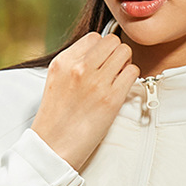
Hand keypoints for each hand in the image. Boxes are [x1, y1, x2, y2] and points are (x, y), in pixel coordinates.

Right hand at [30, 32, 139, 170]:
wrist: (53, 147)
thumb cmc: (56, 117)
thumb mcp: (56, 80)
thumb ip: (74, 63)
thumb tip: (98, 52)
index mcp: (63, 61)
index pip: (94, 38)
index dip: (101, 49)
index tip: (101, 62)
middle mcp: (79, 67)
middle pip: (112, 41)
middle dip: (116, 53)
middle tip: (113, 70)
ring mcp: (96, 82)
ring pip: (125, 52)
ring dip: (125, 64)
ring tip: (116, 80)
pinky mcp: (111, 99)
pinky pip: (133, 72)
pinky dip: (130, 78)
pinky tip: (121, 90)